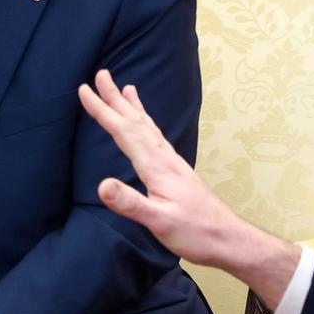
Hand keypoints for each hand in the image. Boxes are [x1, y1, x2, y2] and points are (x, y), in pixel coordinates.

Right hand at [79, 69, 299, 301]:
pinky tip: (146, 125)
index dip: (103, 111)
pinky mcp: (176, 171)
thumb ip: (131, 204)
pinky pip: (156, 137)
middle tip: (101, 74)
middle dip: (116, 98)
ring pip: (148, 127)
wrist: (228, 239)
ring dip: (133, 107)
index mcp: (157, 167)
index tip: (84, 90)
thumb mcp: (159, 222)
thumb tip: (102, 185)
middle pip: (136, 121)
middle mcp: (165, 159)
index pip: (124, 132)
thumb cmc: (196, 233)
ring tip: (125, 88)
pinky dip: (147, 123)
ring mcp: (173, 163)